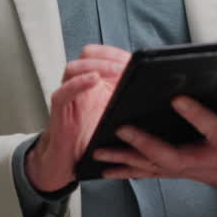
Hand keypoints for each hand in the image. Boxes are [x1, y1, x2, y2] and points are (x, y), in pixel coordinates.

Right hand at [25, 44, 130, 191]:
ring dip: (97, 66)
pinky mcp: (59, 110)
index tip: (135, 57)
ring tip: (116, 71)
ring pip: (74, 68)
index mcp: (93, 83)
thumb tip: (157, 90)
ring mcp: (68, 95)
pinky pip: (64, 92)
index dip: (116, 53)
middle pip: (88, 55)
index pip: (101, 55)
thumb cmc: (93, 138)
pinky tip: (93, 79)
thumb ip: (130, 100)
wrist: (72, 163)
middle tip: (128, 64)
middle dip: (109, 56)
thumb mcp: (117, 116)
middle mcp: (79, 84)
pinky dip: (79, 83)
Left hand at [94, 81, 216, 208]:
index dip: (195, 114)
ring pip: (155, 167)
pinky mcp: (186, 172)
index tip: (177, 98)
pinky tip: (108, 167)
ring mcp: (194, 169)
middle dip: (145, 144)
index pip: (211, 127)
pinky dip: (130, 169)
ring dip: (126, 161)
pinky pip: (153, 172)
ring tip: (98, 154)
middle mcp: (207, 159)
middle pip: (171, 155)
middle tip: (121, 130)